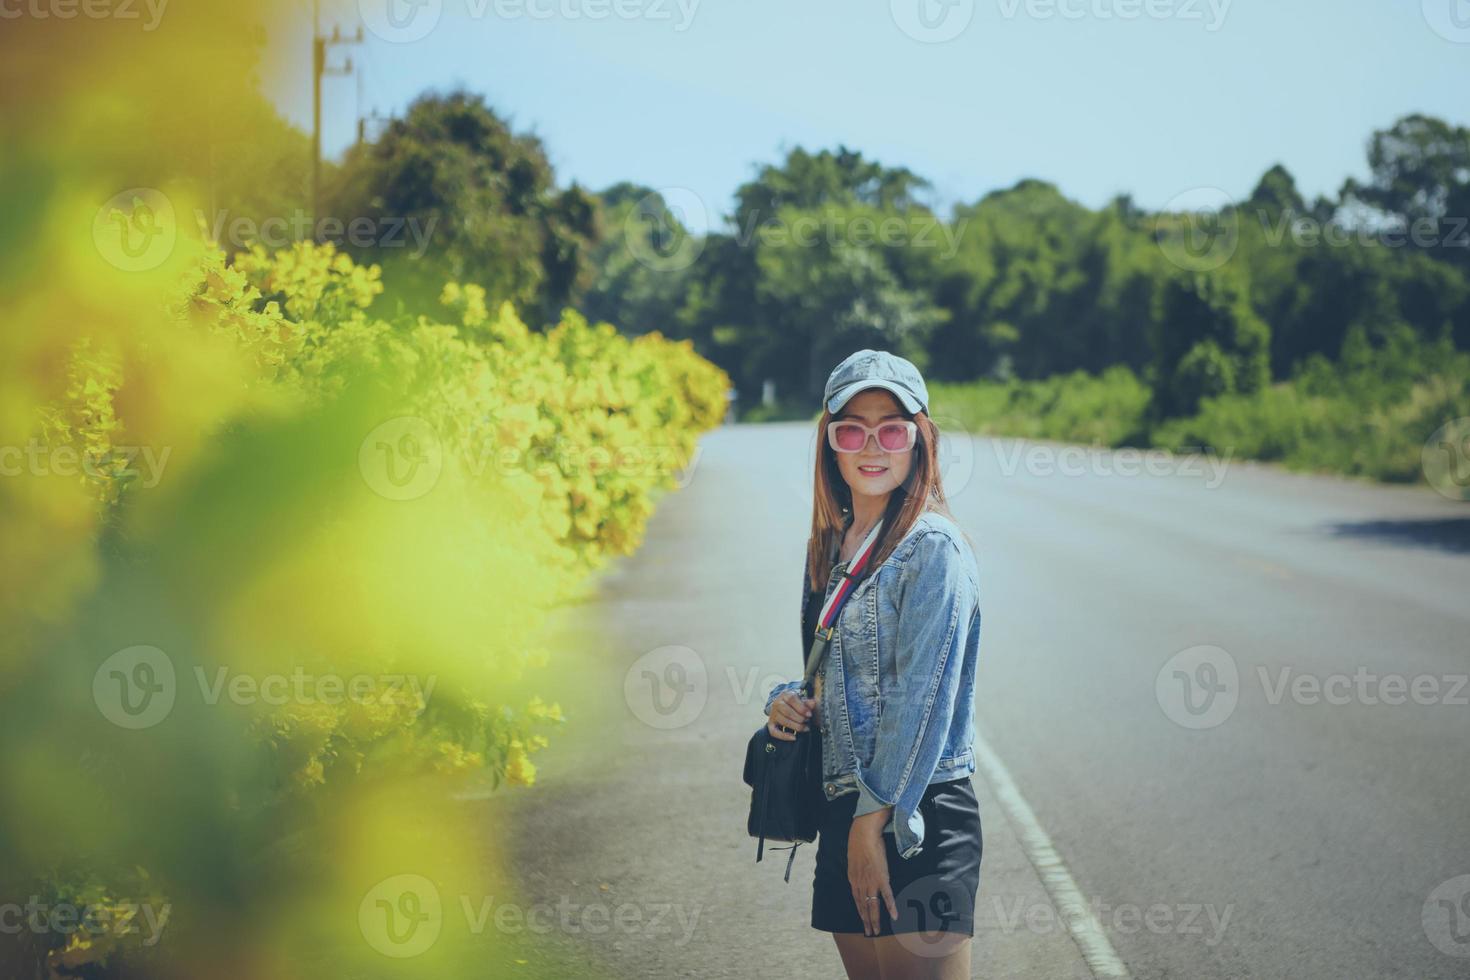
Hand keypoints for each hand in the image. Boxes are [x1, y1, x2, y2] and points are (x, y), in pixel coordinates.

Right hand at [766, 691, 815, 740]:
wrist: (782, 705)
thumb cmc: (794, 704)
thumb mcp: (801, 700)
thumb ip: (807, 702)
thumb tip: (814, 703)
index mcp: (785, 695)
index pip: (792, 699)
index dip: (802, 708)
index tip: (809, 714)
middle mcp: (776, 703)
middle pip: (788, 712)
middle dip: (800, 718)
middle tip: (807, 721)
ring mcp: (773, 714)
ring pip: (784, 722)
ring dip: (796, 727)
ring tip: (805, 728)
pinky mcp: (770, 724)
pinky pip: (774, 732)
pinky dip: (784, 736)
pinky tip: (793, 737)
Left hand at [848, 813, 897, 935]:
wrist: (864, 835)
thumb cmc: (859, 843)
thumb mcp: (853, 859)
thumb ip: (856, 870)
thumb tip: (859, 874)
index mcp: (853, 879)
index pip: (856, 900)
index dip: (860, 911)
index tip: (863, 920)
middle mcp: (860, 884)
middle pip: (863, 906)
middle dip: (866, 920)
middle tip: (869, 932)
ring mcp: (871, 882)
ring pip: (873, 905)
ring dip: (875, 919)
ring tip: (877, 930)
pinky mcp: (882, 878)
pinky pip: (887, 896)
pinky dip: (891, 906)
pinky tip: (894, 916)